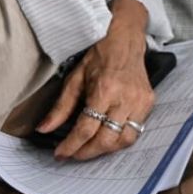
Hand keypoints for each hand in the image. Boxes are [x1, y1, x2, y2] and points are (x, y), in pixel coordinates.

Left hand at [37, 0, 153, 160]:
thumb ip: (61, 106)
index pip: (86, 128)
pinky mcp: (148, 103)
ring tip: (90, 148)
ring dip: (105, 150)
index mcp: (105, 89)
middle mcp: (125, 98)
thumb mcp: (75, 77)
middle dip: (86, 152)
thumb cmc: (100, 55)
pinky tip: (107, 137)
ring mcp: (140, 101)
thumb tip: (45, 128)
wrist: (126, 39)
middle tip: (73, 154)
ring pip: (123, 141)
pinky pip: (135, 131)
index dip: (71, 145)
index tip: (60, 153)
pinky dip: (119, 140)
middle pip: (106, 139)